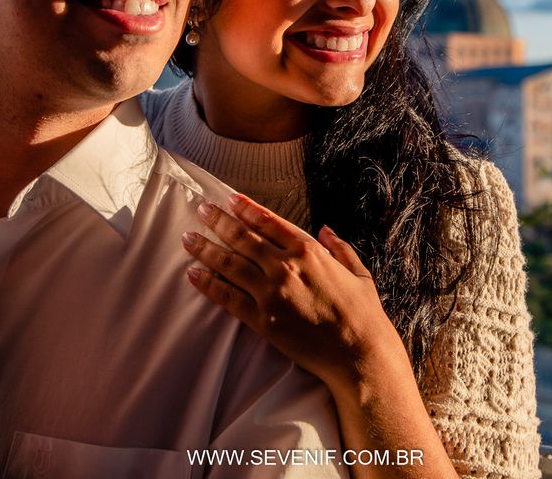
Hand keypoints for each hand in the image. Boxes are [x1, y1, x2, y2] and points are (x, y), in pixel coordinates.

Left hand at [182, 193, 406, 392]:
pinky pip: (229, 298)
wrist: (359, 354)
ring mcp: (272, 294)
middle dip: (219, 221)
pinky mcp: (263, 321)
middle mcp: (285, 266)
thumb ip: (339, 246)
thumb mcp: (358, 271)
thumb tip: (326, 228)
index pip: (268, 221)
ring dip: (206, 249)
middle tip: (201, 210)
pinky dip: (209, 285)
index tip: (229, 198)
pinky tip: (193, 274)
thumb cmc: (363, 312)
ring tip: (188, 238)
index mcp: (308, 250)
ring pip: (230, 264)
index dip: (246, 208)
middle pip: (243, 237)